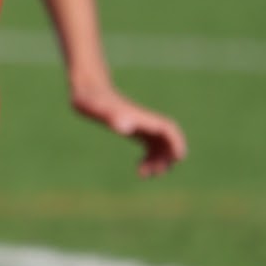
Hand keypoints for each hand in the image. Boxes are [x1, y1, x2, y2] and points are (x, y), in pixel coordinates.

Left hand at [71, 79, 186, 177]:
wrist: (88, 91)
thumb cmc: (92, 101)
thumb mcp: (98, 109)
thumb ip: (112, 117)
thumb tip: (124, 128)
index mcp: (141, 117)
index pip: (168, 128)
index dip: (176, 142)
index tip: (178, 158)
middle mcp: (144, 121)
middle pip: (167, 139)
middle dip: (167, 157)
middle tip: (154, 172)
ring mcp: (140, 125)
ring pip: (160, 144)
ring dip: (159, 160)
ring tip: (143, 174)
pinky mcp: (134, 129)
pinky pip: (151, 145)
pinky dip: (151, 157)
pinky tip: (140, 168)